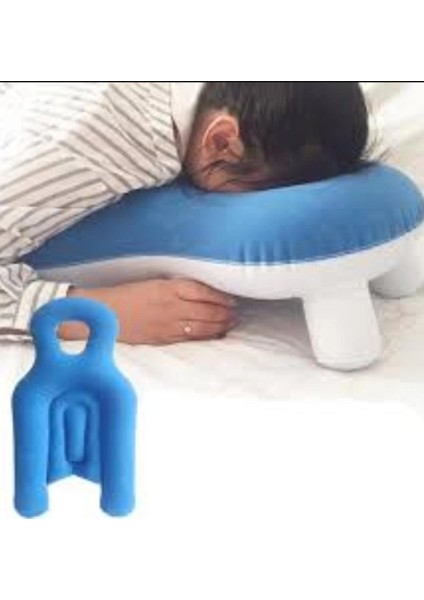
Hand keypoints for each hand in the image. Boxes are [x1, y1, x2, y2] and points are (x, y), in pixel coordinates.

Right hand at [60, 279, 236, 344]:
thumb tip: (197, 291)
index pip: (204, 292)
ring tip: (231, 322)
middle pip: (207, 310)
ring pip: (203, 326)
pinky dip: (206, 337)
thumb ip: (173, 287)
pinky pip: (190, 339)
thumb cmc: (123, 294)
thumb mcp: (150, 282)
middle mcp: (171, 306)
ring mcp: (168, 324)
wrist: (101, 313)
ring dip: (220, 324)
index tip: (232, 297)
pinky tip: (216, 335)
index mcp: (168, 288)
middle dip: (225, 312)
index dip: (221, 296)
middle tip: (237, 311)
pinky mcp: (163, 338)